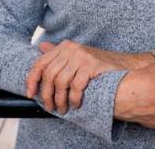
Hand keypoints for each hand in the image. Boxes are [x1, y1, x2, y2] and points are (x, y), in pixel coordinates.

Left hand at [25, 40, 154, 113]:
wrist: (124, 66)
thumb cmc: (97, 65)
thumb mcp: (76, 57)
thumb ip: (58, 53)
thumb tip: (40, 47)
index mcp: (64, 46)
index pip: (40, 63)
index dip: (32, 79)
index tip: (30, 94)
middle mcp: (71, 49)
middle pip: (49, 74)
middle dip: (47, 95)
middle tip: (50, 107)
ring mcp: (81, 56)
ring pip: (60, 82)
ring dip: (60, 100)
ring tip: (63, 109)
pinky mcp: (91, 65)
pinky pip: (75, 86)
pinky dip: (73, 99)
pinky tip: (75, 104)